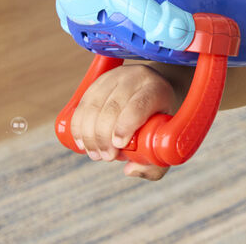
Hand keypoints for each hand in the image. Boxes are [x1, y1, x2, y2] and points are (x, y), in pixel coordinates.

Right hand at [70, 63, 174, 180]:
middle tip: (107, 157)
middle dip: (104, 137)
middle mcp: (136, 78)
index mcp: (157, 90)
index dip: (125, 125)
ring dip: (89, 135)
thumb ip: (155, 165)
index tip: (119, 145)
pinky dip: (79, 126)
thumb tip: (129, 169)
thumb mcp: (166, 140)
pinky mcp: (99, 82)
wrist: (153, 91)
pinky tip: (83, 142)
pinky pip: (83, 104)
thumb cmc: (159, 122)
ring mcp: (116, 77)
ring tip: (95, 154)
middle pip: (113, 107)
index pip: (139, 105)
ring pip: (94, 105)